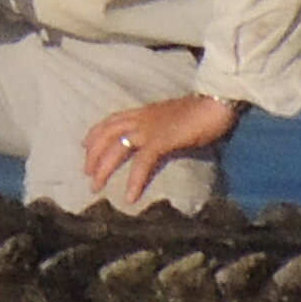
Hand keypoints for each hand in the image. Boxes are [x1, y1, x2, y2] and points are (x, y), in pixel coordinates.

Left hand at [81, 92, 240, 208]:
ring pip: (116, 148)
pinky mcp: (161, 140)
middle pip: (107, 135)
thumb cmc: (202, 111)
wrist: (215, 104)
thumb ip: (163, 129)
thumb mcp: (174, 119)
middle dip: (93, 155)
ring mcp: (149, 128)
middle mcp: (141, 118)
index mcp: (144, 112)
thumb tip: (162, 142)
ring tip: (96, 188)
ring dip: (104, 169)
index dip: (96, 133)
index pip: (112, 120)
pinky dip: (134, 180)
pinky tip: (130, 197)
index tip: (85, 145)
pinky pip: (142, 163)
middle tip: (87, 175)